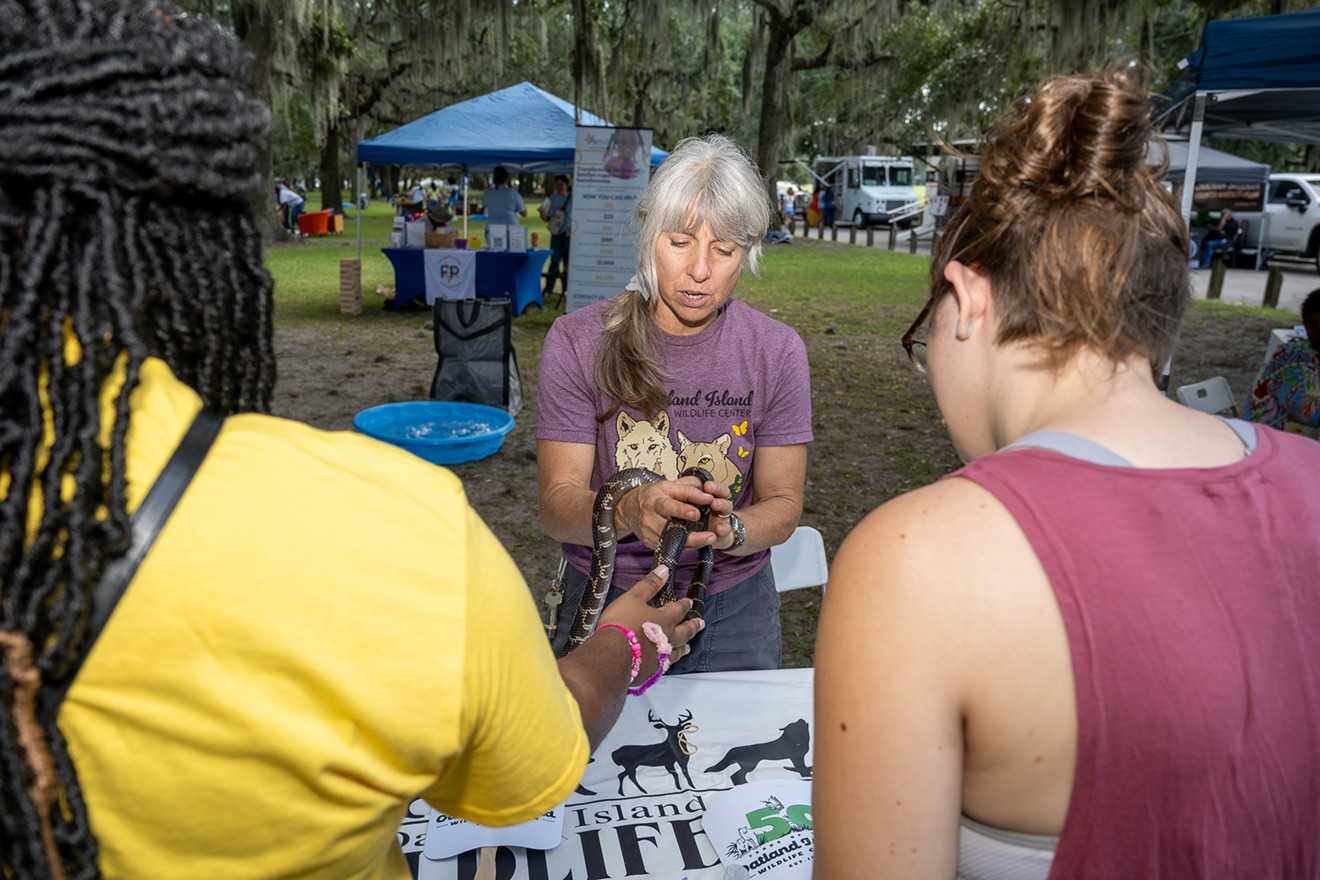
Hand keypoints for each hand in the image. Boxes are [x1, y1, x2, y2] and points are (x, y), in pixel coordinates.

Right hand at [598, 565, 704, 677]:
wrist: (612, 654)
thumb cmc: (621, 623)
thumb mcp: (633, 597)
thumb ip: (649, 585)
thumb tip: (664, 570)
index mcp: (663, 620)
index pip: (678, 610)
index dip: (684, 605)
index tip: (689, 602)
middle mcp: (666, 639)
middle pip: (684, 632)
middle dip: (692, 627)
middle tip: (700, 624)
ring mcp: (660, 657)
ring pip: (676, 652)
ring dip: (682, 648)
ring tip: (687, 648)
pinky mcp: (651, 672)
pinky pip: (663, 666)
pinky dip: (666, 663)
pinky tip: (665, 663)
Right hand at [618, 476, 733, 550]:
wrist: (629, 508)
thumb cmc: (652, 496)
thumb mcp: (668, 486)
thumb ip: (689, 491)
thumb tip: (708, 497)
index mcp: (653, 501)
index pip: (667, 507)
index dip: (682, 511)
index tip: (696, 514)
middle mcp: (649, 519)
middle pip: (670, 531)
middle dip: (692, 536)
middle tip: (711, 536)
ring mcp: (648, 533)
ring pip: (672, 542)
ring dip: (692, 543)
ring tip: (710, 539)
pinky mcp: (650, 543)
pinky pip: (670, 548)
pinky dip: (685, 546)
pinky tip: (698, 543)